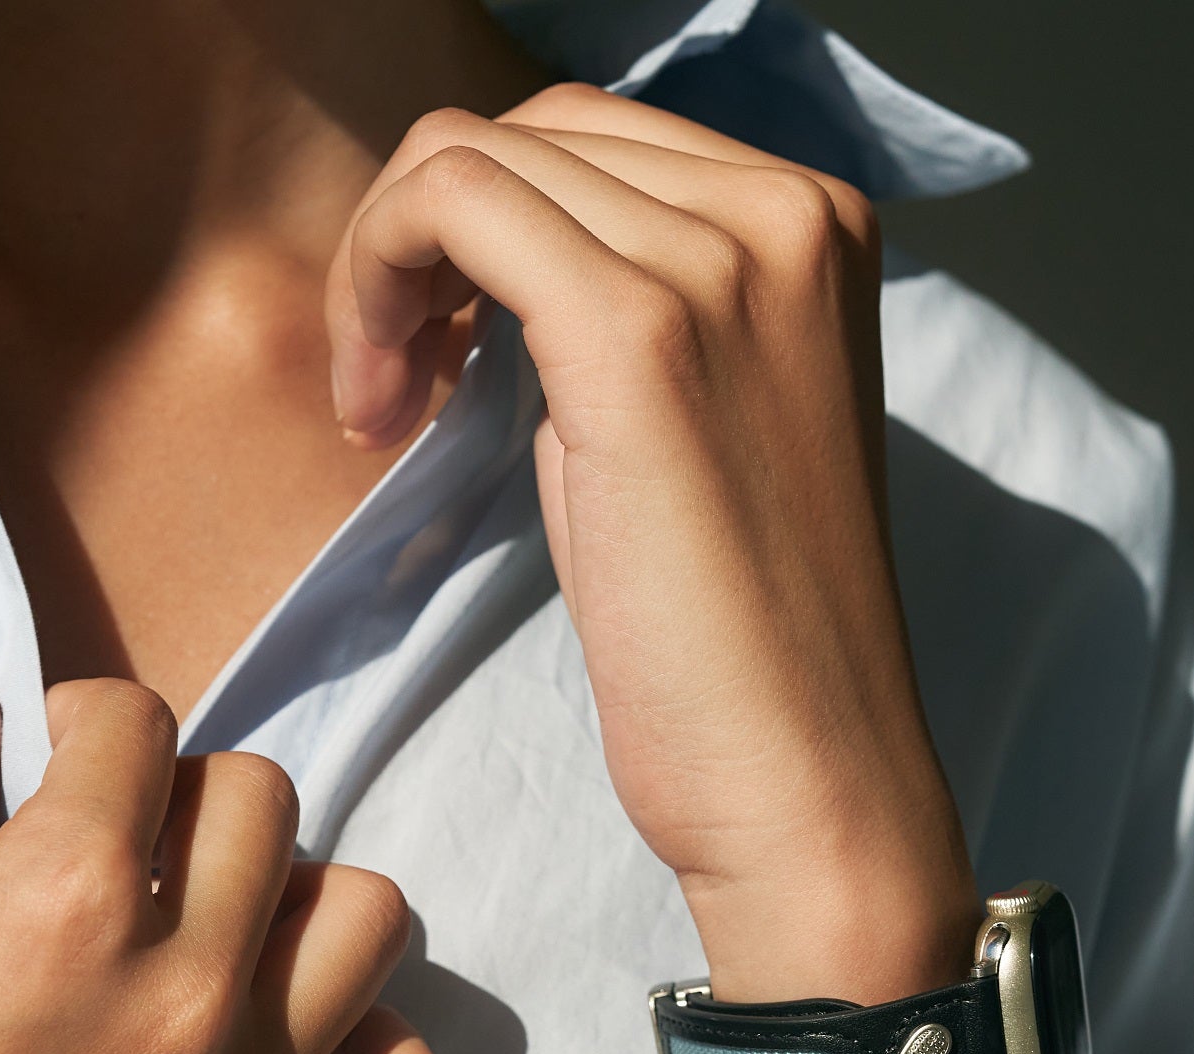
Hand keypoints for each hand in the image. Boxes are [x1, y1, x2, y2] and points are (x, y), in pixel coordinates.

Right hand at [0, 604, 448, 1053]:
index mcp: (57, 907)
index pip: (138, 724)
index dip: (87, 726)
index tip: (58, 767)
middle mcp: (181, 996)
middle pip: (262, 802)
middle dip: (189, 800)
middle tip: (125, 858)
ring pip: (366, 919)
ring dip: (295, 901)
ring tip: (217, 940)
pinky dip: (372, 1051)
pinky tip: (295, 1052)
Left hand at [327, 85, 978, 997]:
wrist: (807, 783)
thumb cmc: (741, 648)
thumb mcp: (692, 436)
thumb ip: (625, 324)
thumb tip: (504, 273)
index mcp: (816, 224)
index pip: (589, 138)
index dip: (477, 232)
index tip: (439, 359)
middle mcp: (786, 212)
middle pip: (527, 129)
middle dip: (421, 239)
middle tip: (393, 390)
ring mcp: (724, 263)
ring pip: (471, 158)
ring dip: (386, 268)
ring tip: (385, 409)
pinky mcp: (643, 338)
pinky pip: (453, 206)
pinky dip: (377, 281)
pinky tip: (380, 408)